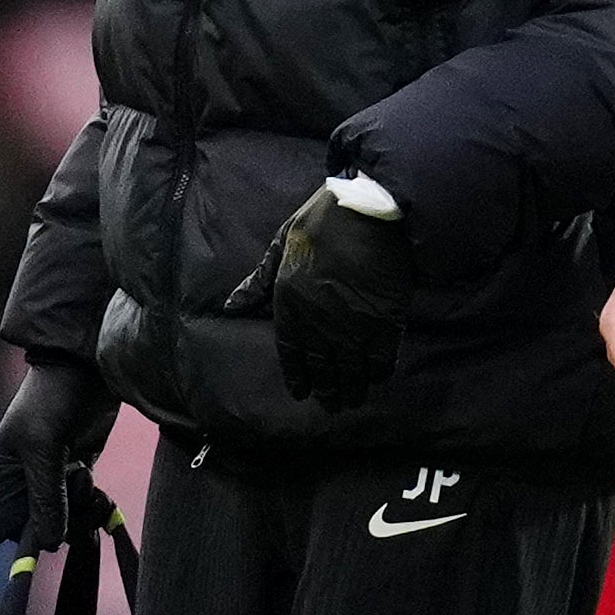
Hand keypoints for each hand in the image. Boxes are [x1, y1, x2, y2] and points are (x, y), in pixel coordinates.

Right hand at [0, 355, 116, 546]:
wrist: (87, 367)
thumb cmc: (52, 399)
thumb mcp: (42, 447)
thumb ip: (45, 496)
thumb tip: (49, 542)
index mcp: (5, 470)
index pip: (8, 521)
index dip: (25, 535)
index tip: (44, 542)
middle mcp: (26, 475)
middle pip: (42, 522)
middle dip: (62, 519)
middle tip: (76, 497)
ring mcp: (56, 472)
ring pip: (67, 515)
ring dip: (80, 508)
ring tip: (85, 479)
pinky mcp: (81, 466)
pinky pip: (84, 501)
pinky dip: (93, 502)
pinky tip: (97, 490)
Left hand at [265, 175, 415, 410]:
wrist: (369, 211)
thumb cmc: (322, 222)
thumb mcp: (281, 244)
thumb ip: (259, 280)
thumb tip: (231, 306)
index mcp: (289, 303)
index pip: (290, 350)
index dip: (296, 373)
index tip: (300, 391)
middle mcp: (318, 323)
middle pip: (322, 366)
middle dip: (326, 388)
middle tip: (331, 403)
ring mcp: (352, 326)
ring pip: (351, 369)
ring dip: (352, 387)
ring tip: (353, 399)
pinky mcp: (383, 322)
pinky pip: (380, 358)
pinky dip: (378, 370)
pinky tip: (377, 376)